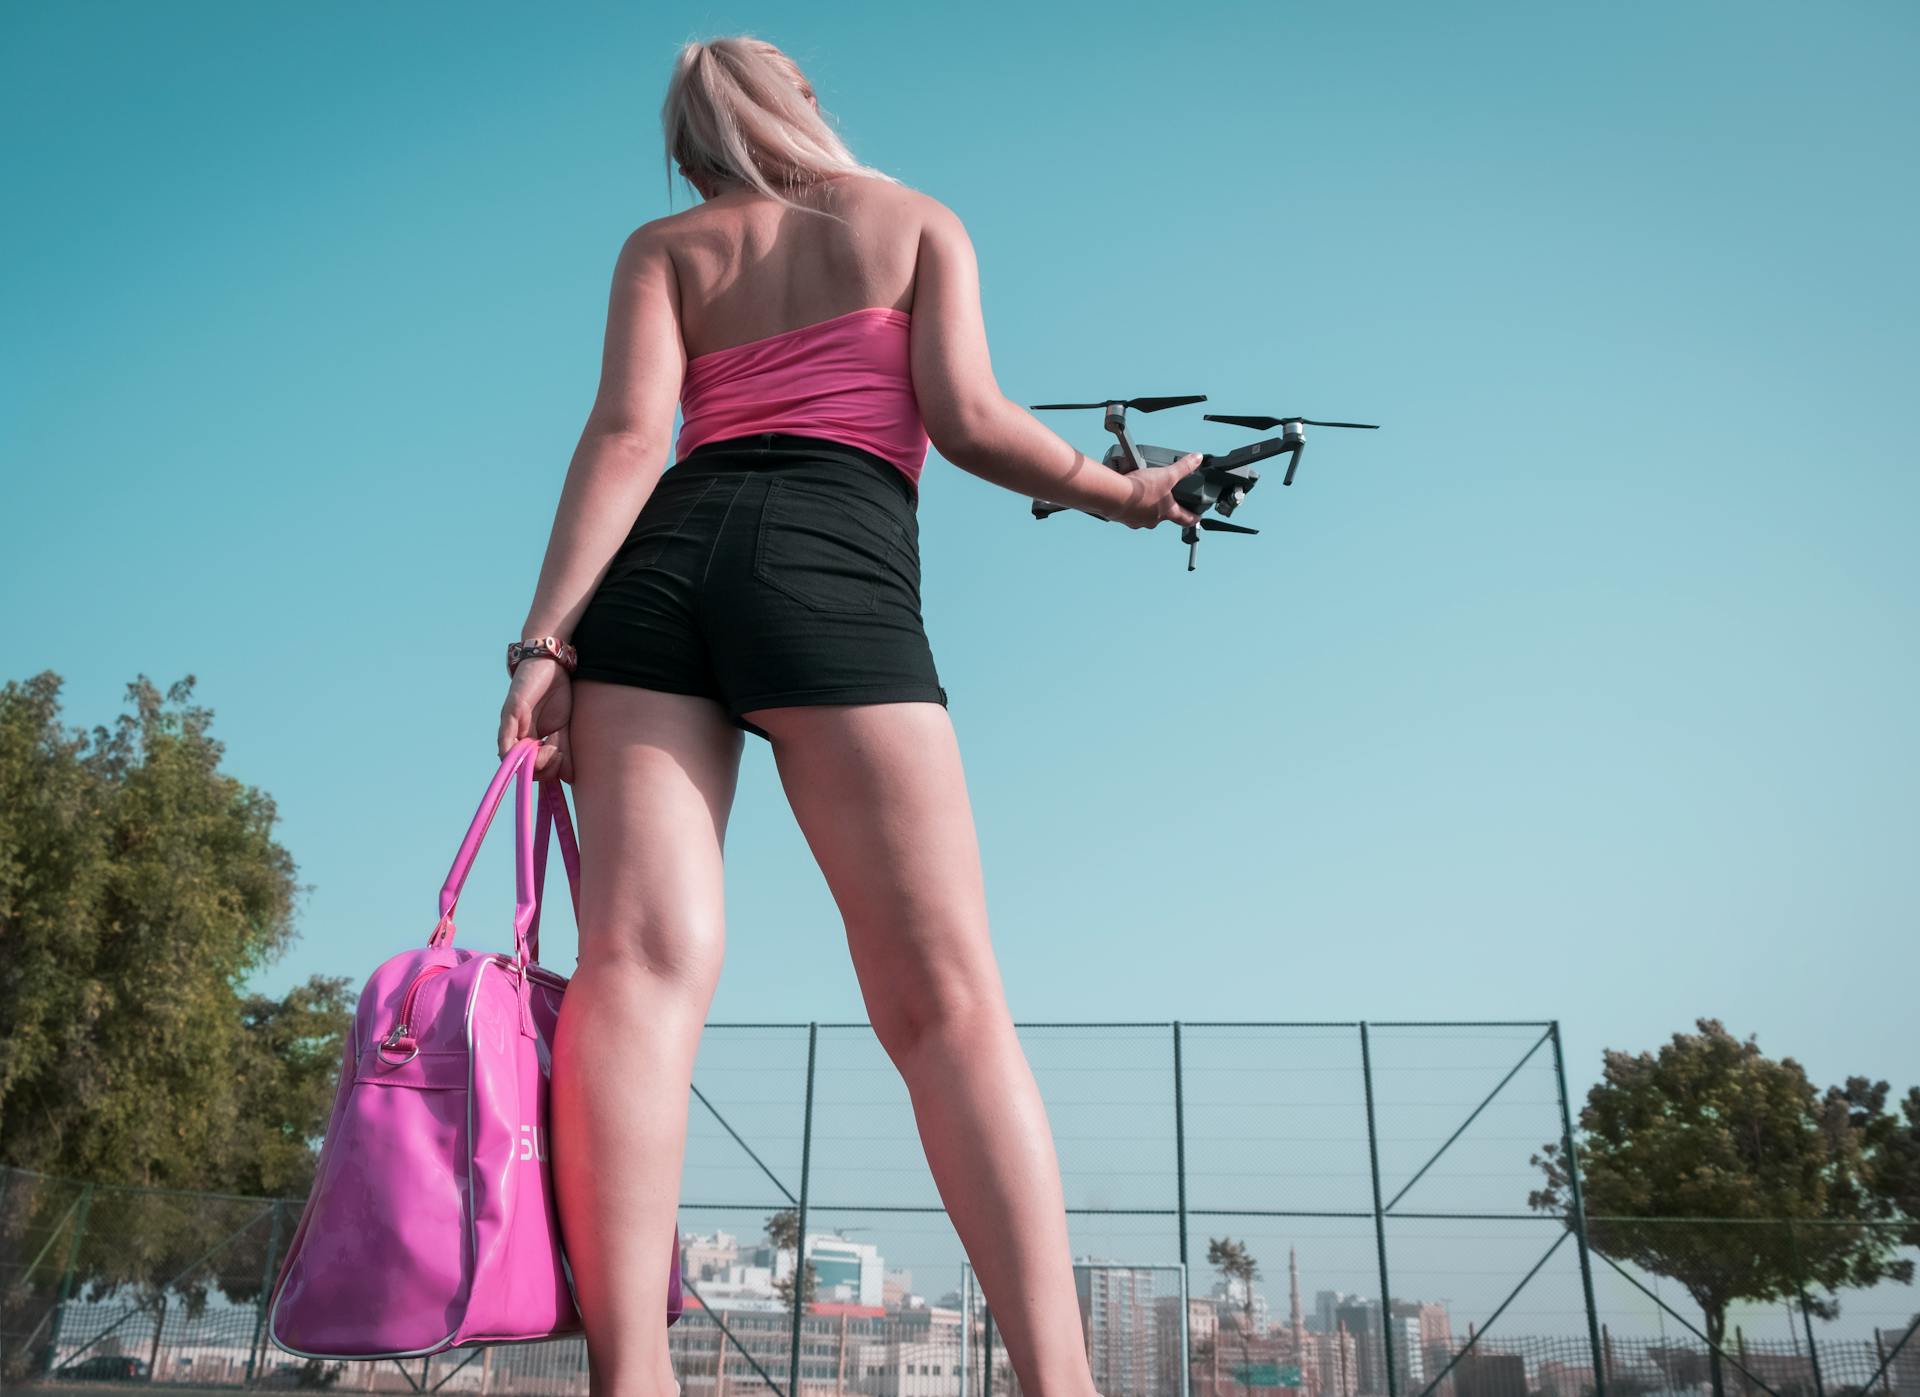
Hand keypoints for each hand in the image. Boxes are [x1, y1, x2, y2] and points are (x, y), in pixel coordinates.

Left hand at [497, 658, 572, 782]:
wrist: (552, 664)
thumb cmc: (557, 694)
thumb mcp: (565, 727)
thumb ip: (564, 750)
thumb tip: (569, 778)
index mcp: (532, 741)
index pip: (534, 770)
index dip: (548, 771)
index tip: (562, 762)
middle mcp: (519, 737)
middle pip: (524, 768)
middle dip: (544, 767)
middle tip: (558, 753)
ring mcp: (512, 726)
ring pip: (515, 758)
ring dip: (535, 759)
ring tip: (552, 746)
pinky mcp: (510, 712)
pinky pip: (505, 738)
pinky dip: (512, 751)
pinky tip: (527, 749)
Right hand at [1113, 452, 1205, 529]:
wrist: (1113, 496)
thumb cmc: (1140, 490)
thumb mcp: (1167, 474)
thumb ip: (1183, 467)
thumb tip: (1197, 459)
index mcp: (1167, 512)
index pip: (1185, 519)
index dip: (1194, 518)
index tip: (1197, 517)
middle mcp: (1152, 520)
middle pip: (1164, 516)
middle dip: (1165, 507)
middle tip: (1165, 496)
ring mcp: (1137, 520)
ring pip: (1145, 514)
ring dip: (1146, 505)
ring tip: (1143, 491)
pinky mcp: (1123, 517)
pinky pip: (1129, 512)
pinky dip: (1130, 504)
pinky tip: (1127, 494)